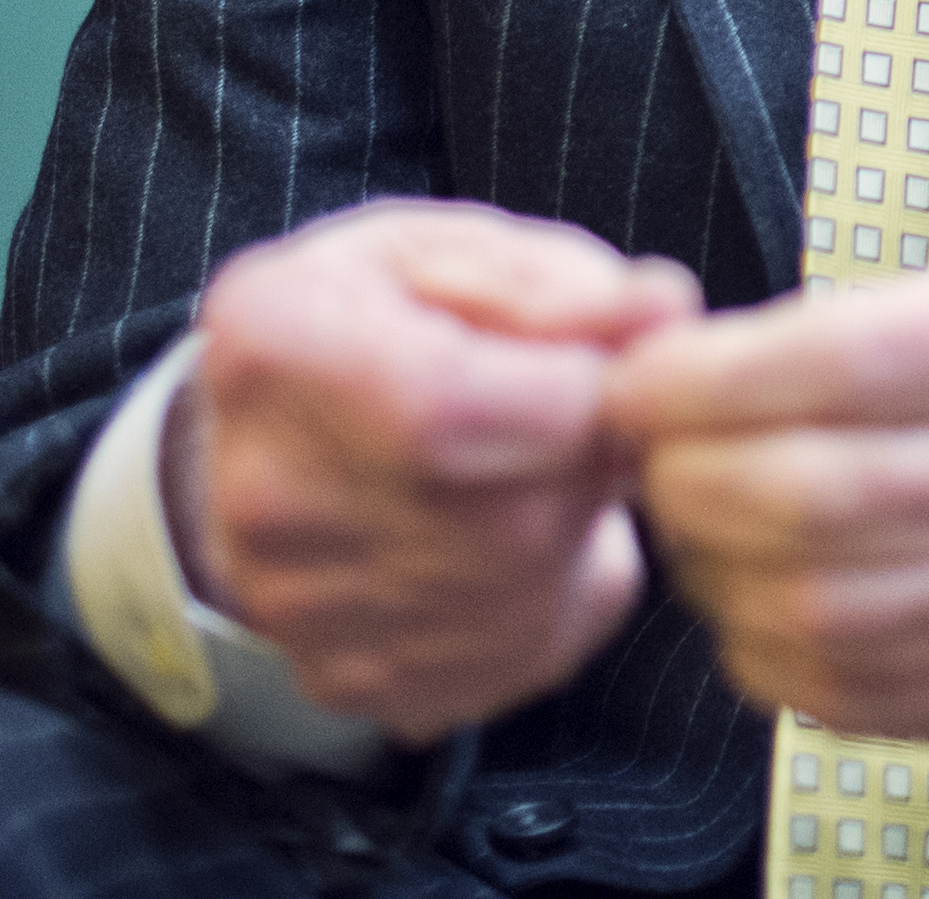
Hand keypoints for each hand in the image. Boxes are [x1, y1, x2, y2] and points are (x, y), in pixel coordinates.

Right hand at [167, 198, 701, 737]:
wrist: (273, 432)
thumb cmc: (378, 319)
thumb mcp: (458, 250)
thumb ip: (562, 283)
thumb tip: (663, 315)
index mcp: (281, 344)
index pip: (447, 409)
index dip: (576, 393)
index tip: (613, 370)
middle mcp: (266, 494)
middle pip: (507, 518)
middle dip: (588, 464)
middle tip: (582, 418)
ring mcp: (296, 609)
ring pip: (525, 593)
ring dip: (575, 530)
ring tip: (538, 471)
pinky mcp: (345, 678)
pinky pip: (515, 654)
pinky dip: (550, 597)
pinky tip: (513, 539)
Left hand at [604, 249, 928, 754]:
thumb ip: (873, 329)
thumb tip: (682, 367)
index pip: (838, 361)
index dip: (703, 380)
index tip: (638, 384)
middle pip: (803, 495)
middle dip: (686, 479)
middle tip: (655, 460)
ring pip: (803, 605)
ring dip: (712, 568)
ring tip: (707, 525)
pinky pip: (832, 689)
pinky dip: (761, 646)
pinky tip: (768, 597)